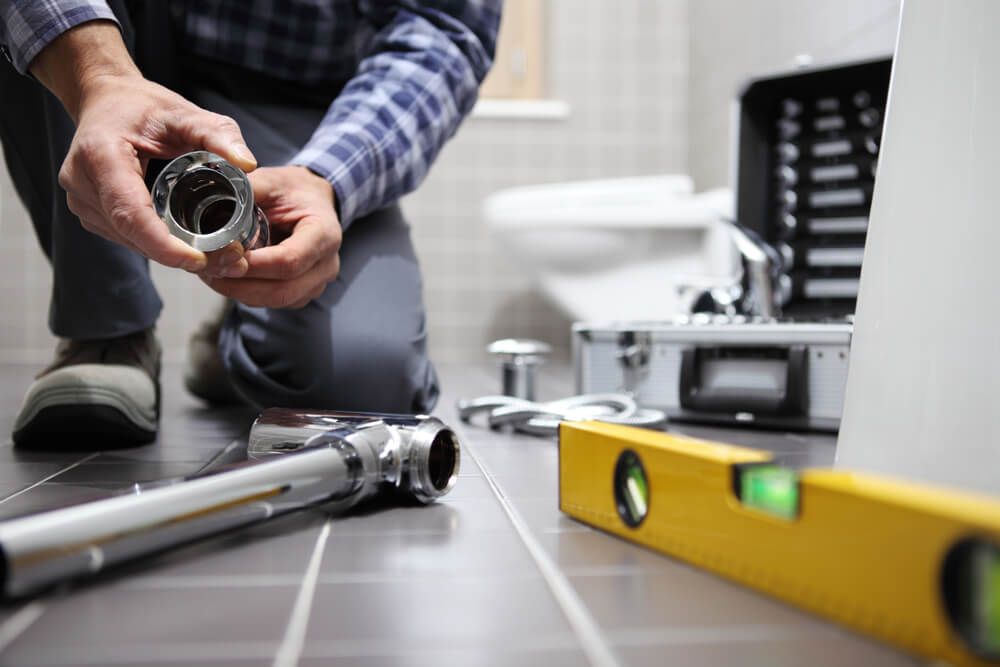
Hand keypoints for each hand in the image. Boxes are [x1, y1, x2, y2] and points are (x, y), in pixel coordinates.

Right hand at [31, 22, 257, 273]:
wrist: (106, 102)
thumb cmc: (145, 108)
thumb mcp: (186, 114)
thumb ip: (218, 134)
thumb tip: (247, 164)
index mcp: (101, 155)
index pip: (131, 213)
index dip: (164, 244)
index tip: (199, 260)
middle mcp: (83, 183)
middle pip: (133, 234)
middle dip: (179, 253)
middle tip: (229, 260)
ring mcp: (82, 201)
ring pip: (131, 241)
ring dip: (171, 253)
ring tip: (220, 254)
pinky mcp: (91, 213)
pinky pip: (128, 237)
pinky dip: (159, 244)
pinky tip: (191, 244)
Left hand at [201, 166, 342, 308]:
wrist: (313, 200)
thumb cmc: (294, 191)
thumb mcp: (272, 181)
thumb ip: (247, 190)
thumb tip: (212, 197)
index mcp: (324, 234)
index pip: (289, 260)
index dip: (254, 264)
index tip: (223, 256)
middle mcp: (327, 264)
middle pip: (282, 290)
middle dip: (240, 285)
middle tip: (208, 271)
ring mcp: (318, 282)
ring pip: (276, 301)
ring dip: (239, 292)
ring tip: (212, 274)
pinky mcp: (305, 292)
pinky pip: (274, 302)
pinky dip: (247, 294)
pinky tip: (228, 278)